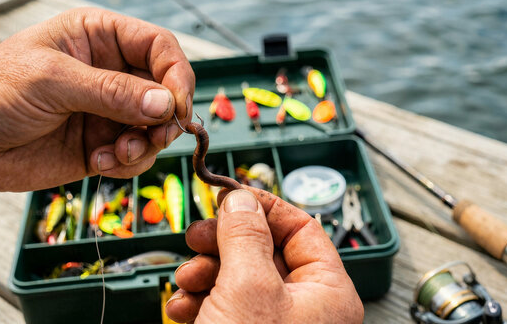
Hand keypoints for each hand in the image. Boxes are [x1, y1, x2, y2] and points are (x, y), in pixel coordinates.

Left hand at [0, 8, 193, 207]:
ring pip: (156, 127)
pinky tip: (99, 162)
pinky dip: (128, 164)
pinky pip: (137, 155)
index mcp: (100, 38)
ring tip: (117, 153)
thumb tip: (166, 104)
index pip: (159, 47)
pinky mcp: (104, 144)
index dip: (177, 75)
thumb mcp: (52, 82)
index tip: (178, 107)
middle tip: (155, 137)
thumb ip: (112, 93)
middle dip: (165, 117)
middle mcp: (111, 72)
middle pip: (166, 90)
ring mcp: (109, 111)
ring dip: (146, 145)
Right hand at [166, 187, 363, 322]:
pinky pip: (226, 309)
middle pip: (265, 253)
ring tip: (184, 281)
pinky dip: (201, 303)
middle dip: (223, 243)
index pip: (302, 229)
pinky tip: (180, 308)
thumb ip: (245, 236)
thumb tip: (241, 199)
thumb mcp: (247, 288)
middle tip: (196, 236)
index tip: (228, 196)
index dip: (263, 207)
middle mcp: (306, 310)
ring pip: (240, 280)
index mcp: (327, 293)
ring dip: (205, 274)